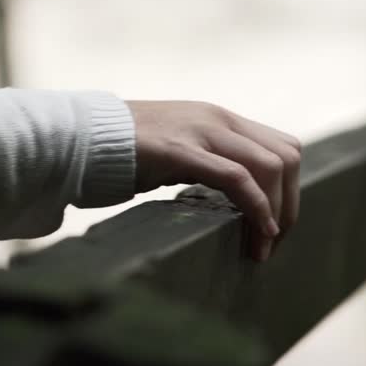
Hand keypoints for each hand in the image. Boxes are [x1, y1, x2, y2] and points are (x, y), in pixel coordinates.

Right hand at [126, 101, 301, 261]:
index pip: (281, 146)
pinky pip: (236, 178)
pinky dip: (257, 208)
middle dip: (289, 204)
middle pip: (287, 157)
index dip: (289, 189)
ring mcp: (200, 131)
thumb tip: (228, 197)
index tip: (275, 226)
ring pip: (271, 166)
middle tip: (273, 242)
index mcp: (217, 119)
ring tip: (263, 246)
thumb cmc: (119, 154)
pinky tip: (256, 234)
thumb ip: (203, 162)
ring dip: (277, 212)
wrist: (76, 139)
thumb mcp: (174, 151)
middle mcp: (216, 119)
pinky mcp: (180, 151)